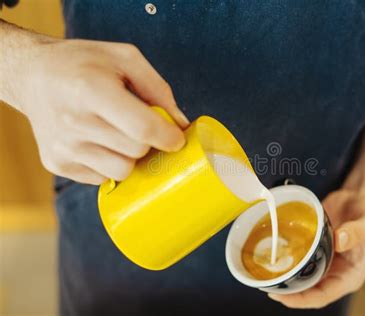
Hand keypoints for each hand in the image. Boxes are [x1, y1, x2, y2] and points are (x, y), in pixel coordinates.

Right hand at [7, 37, 188, 183]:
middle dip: (148, 141)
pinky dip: (109, 163)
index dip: (169, 137)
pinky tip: (98, 141)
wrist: (32, 75)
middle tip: (141, 125)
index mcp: (91, 90)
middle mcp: (73, 122)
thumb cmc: (84, 64)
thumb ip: (158, 90)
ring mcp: (62, 147)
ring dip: (130, 156)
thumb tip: (180, 125)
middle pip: (136, 152)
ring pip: (122, 171)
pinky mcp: (56, 164)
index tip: (177, 138)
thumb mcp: (125, 58)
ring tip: (118, 133)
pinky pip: (102, 178)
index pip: (143, 129)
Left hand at [268, 189, 364, 307]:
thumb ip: (356, 233)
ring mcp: (323, 259)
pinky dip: (285, 255)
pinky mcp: (314, 245)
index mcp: (349, 276)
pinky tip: (271, 251)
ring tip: (263, 272)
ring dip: (284, 274)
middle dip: (287, 290)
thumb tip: (339, 240)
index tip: (282, 296)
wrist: (363, 196)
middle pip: (307, 288)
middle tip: (266, 284)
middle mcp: (334, 272)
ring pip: (300, 273)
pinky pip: (298, 254)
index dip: (301, 300)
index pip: (323, 296)